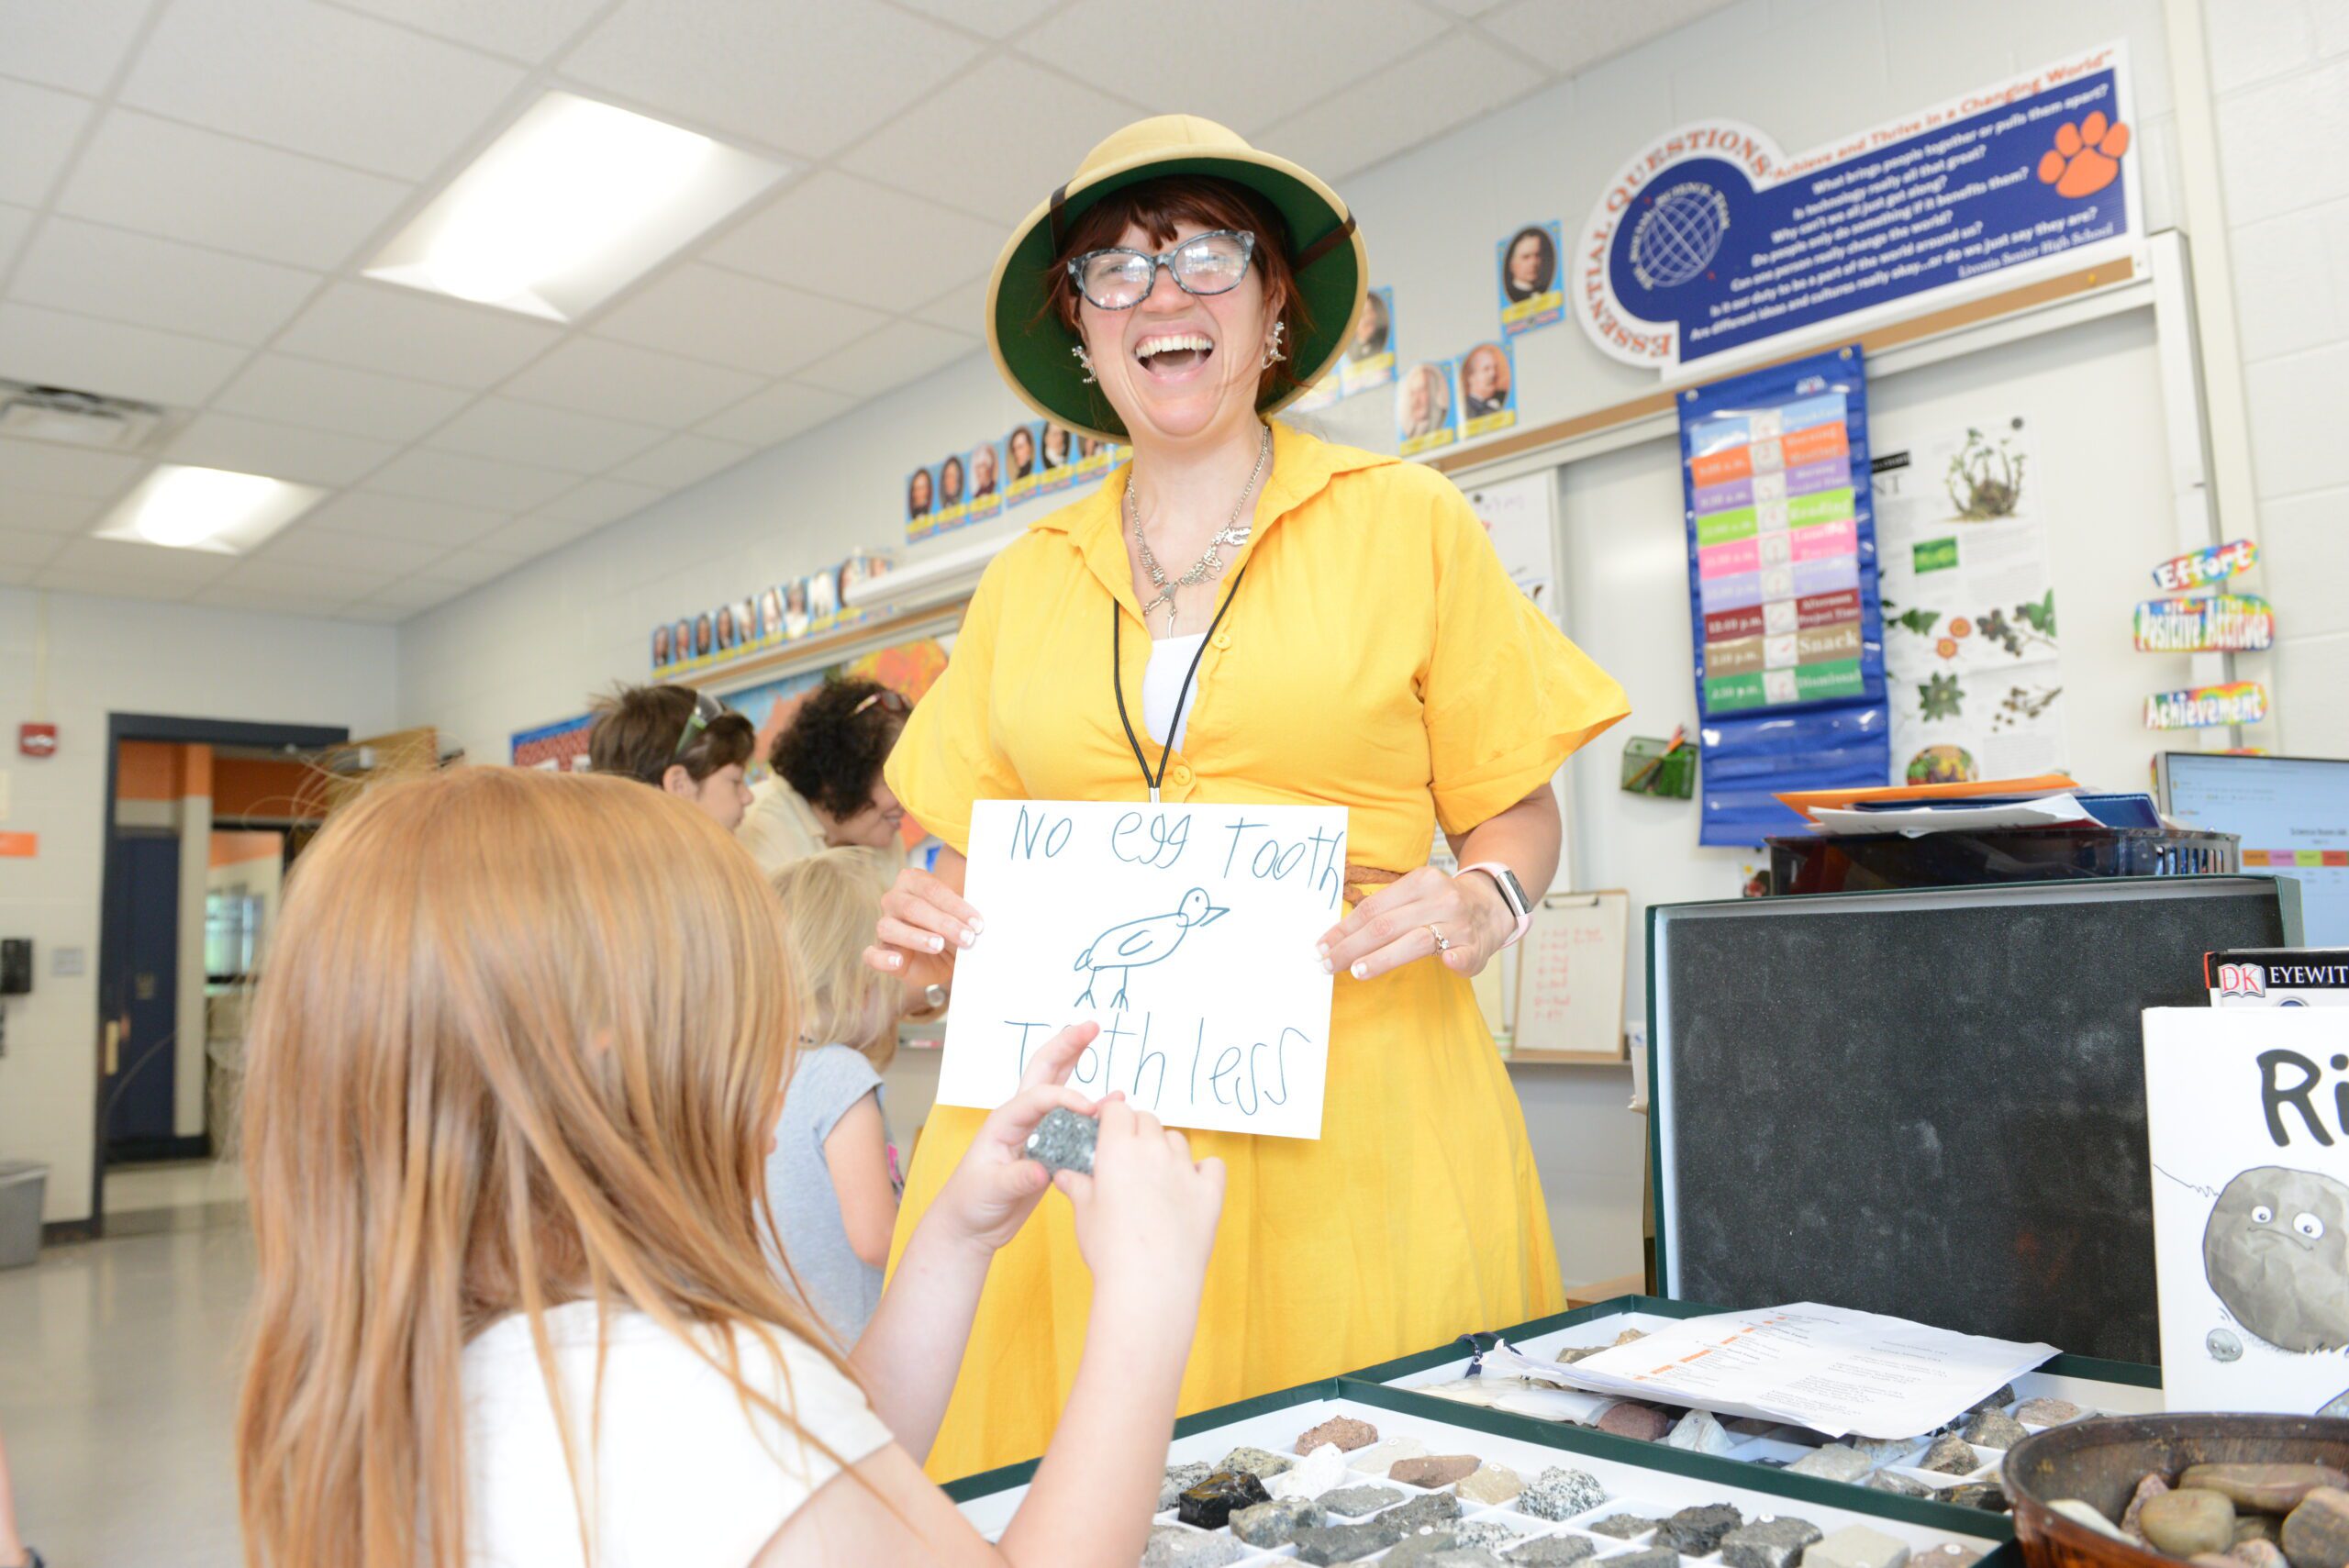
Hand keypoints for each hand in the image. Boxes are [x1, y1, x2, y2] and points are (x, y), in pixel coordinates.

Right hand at [863, 865, 980, 994]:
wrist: (947, 954)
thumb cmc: (955, 928)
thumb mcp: (964, 918)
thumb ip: (968, 914)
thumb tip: (981, 921)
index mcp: (913, 881)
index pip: (932, 889)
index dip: (955, 906)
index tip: (977, 923)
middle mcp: (894, 900)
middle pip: (913, 907)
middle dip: (943, 923)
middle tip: (967, 938)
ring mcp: (884, 925)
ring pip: (890, 927)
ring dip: (916, 937)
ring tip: (938, 945)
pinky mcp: (881, 951)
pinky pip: (871, 954)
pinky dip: (882, 958)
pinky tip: (898, 961)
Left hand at [926, 1024, 1099, 1254]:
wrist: (970, 1225)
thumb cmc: (970, 1202)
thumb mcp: (989, 1189)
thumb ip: (1015, 1179)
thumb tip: (1041, 1172)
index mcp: (1004, 1122)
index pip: (1038, 1097)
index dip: (1066, 1097)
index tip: (1090, 1109)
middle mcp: (1021, 1119)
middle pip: (1045, 1071)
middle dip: (1066, 1045)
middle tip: (1091, 1026)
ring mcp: (1037, 1131)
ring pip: (1059, 1087)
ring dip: (1077, 1062)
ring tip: (1095, 1037)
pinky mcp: (1050, 1149)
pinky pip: (1074, 1122)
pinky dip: (1094, 1108)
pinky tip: (1113, 1099)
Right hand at [1053, 1100, 1224, 1303]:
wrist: (1149, 1284)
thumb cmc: (1109, 1249)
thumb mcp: (1084, 1214)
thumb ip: (1077, 1186)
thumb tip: (1064, 1175)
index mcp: (1119, 1149)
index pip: (1118, 1111)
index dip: (1111, 1119)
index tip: (1107, 1134)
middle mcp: (1154, 1151)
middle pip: (1149, 1120)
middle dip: (1137, 1131)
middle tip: (1128, 1159)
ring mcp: (1185, 1170)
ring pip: (1178, 1139)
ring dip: (1167, 1149)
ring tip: (1156, 1178)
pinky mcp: (1210, 1192)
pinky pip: (1212, 1166)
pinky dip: (1203, 1170)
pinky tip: (1191, 1187)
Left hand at [1316, 866, 1512, 981]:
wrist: (1493, 904)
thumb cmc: (1441, 906)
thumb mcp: (1415, 896)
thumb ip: (1384, 911)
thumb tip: (1337, 937)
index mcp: (1420, 881)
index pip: (1372, 908)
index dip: (1344, 930)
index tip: (1321, 947)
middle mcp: (1440, 898)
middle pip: (1386, 925)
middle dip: (1351, 947)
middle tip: (1328, 965)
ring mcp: (1460, 923)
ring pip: (1415, 941)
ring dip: (1382, 958)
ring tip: (1357, 971)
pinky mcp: (1476, 946)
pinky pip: (1462, 954)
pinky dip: (1454, 960)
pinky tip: (1446, 964)